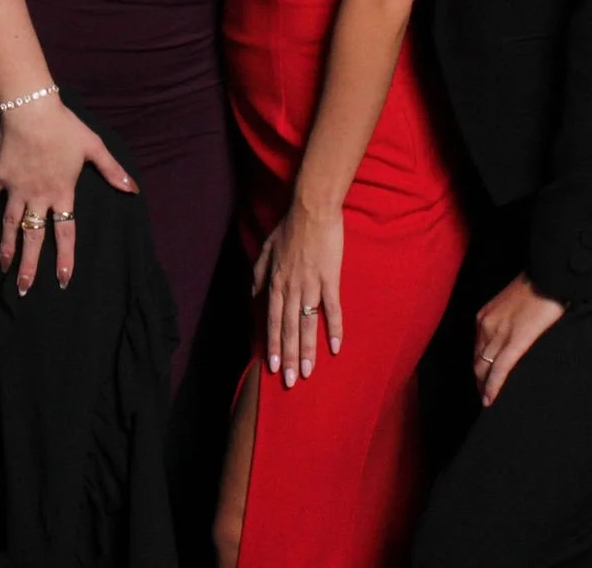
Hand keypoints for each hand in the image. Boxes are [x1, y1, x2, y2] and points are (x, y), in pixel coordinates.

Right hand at [0, 97, 135, 294]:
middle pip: (33, 237)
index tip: (62, 281)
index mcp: (62, 193)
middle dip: (28, 265)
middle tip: (23, 288)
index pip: (65, 233)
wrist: (31, 111)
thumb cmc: (65, 127)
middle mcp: (38, 197)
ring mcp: (16, 188)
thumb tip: (133, 189)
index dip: (64, 259)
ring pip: (10, 224)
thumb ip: (112, 170)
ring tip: (3, 266)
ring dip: (6, 246)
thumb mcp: (94, 147)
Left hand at [250, 203, 343, 387]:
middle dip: (288, 356)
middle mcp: (290, 287)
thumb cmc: (289, 229)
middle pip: (287, 328)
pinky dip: (334, 328)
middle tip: (290, 382)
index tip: (272, 368)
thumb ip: (259, 275)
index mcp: (274, 282)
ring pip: (306, 323)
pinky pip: (331, 308)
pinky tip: (336, 347)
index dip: (272, 345)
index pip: (271, 321)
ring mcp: (310, 284)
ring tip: (308, 372)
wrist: (311, 209)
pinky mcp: (329, 278)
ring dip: (307, 350)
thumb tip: (255, 296)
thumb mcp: (265, 251)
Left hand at [472, 272, 565, 405]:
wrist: (550, 275)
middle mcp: (486, 325)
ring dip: (484, 387)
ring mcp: (499, 332)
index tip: (481, 381)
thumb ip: (508, 319)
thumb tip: (513, 333)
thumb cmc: (537, 287)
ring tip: (488, 403)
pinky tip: (490, 400)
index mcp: (485, 316)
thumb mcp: (513, 303)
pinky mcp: (516, 340)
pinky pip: (501, 368)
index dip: (478, 368)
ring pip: (484, 368)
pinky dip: (493, 386)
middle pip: (477, 361)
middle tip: (484, 398)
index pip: (477, 350)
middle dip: (478, 381)